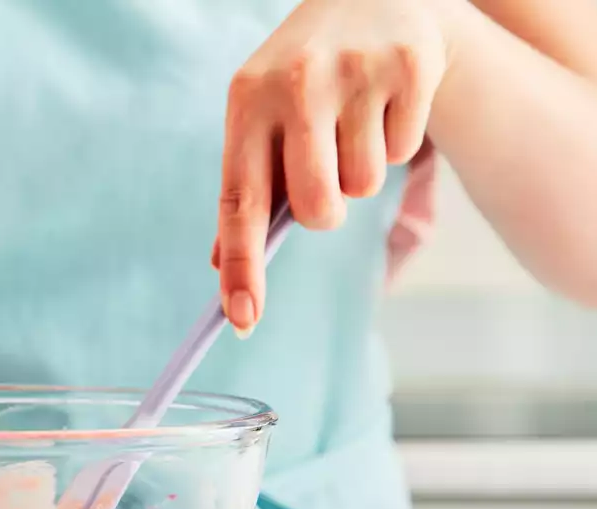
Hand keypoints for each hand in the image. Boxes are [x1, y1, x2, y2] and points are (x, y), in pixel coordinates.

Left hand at [213, 0, 458, 333]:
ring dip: (361, 170)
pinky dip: (396, 139)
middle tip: (327, 173)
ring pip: (364, 185)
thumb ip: (246, 185)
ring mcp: (355, 72)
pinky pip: (403, 152)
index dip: (241, 265)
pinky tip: (383, 101)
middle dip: (326, 212)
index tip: (241, 319)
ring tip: (353, 120)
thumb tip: (221, 266)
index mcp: (246, 101)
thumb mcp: (260, 114)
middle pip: (318, 208)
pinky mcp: (410, 66)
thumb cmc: (305, 77)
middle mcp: (295, 84)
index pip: (239, 199)